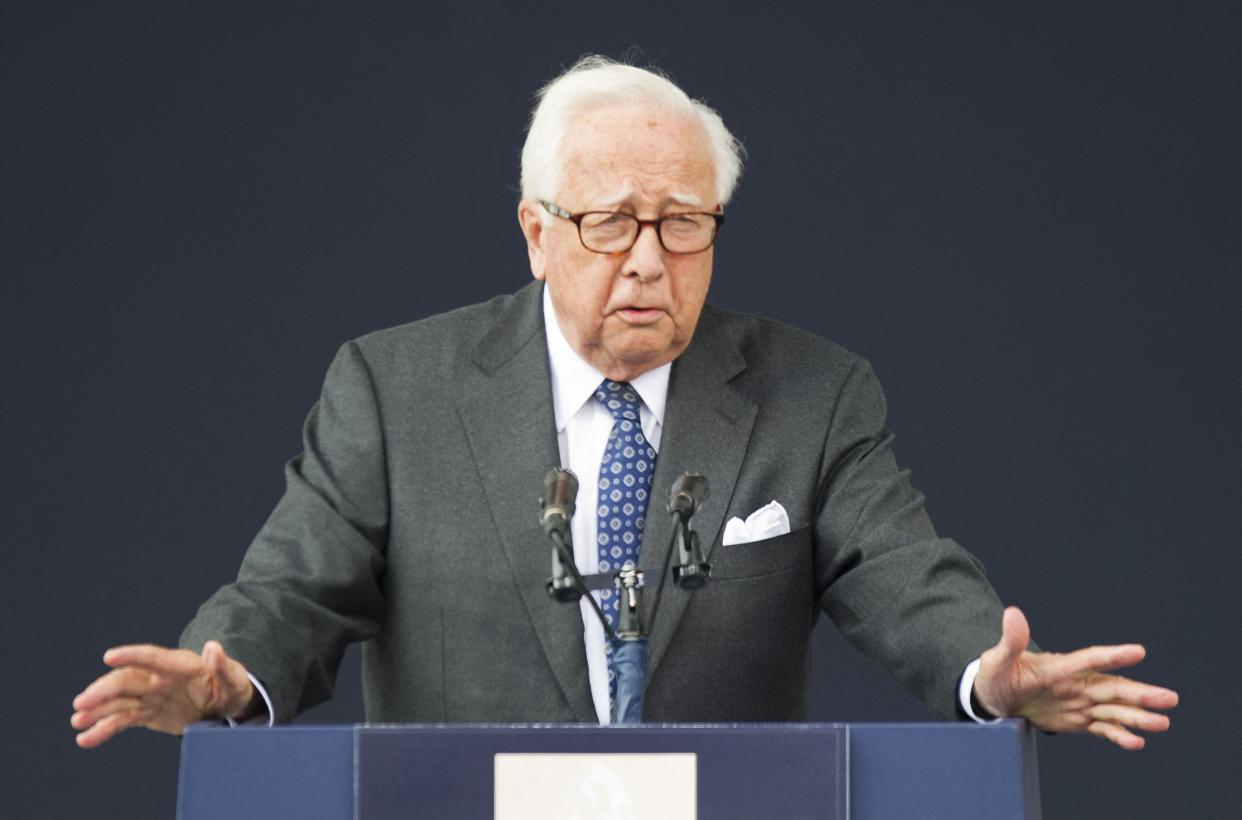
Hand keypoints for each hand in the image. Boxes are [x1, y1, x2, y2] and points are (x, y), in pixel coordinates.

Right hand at [71, 640, 258, 747]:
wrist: (226, 705)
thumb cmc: (231, 686)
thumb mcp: (235, 678)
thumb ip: (223, 666)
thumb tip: (213, 647)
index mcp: (180, 665)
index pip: (153, 657)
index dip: (132, 656)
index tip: (109, 656)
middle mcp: (159, 678)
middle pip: (127, 680)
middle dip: (103, 690)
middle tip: (81, 703)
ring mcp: (151, 695)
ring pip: (119, 700)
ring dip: (97, 709)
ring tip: (77, 721)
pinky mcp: (147, 713)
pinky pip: (122, 720)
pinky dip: (104, 728)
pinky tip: (85, 738)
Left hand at [973, 606, 1177, 749]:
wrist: (994, 699)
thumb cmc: (995, 675)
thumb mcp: (997, 660)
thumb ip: (1010, 641)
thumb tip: (1013, 612)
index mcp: (1059, 667)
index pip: (1089, 659)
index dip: (1112, 655)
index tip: (1139, 651)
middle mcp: (1075, 684)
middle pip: (1112, 687)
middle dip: (1141, 693)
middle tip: (1170, 698)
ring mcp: (1078, 703)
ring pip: (1113, 709)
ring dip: (1137, 716)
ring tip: (1162, 723)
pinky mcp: (1077, 720)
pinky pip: (1101, 728)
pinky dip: (1118, 735)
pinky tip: (1137, 742)